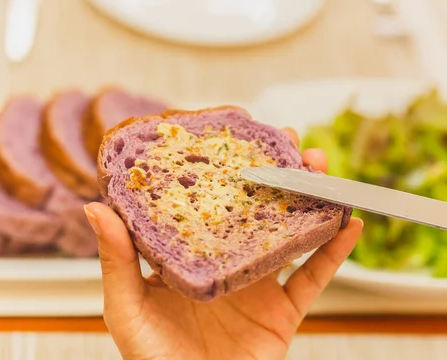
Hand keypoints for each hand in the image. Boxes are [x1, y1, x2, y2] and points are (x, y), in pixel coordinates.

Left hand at [84, 128, 362, 359]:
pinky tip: (350, 224)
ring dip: (310, 199)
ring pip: (291, 233)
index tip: (238, 135)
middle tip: (289, 140)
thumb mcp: (127, 309)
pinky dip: (335, 252)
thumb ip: (117, 262)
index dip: (225, 168)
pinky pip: (314, 277)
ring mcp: (259, 285)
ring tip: (321, 168)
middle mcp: (227, 263)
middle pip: (257, 208)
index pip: (210, 201)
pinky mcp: (284, 311)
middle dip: (277, 173)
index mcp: (190, 256)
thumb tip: (96, 205)